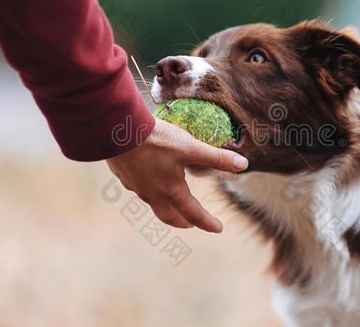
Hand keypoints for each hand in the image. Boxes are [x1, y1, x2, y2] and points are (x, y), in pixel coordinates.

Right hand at [106, 118, 248, 232]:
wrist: (116, 131)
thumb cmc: (156, 140)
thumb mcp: (191, 147)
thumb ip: (216, 157)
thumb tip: (243, 164)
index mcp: (171, 191)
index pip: (194, 213)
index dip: (208, 222)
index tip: (218, 228)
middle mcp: (153, 194)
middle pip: (169, 216)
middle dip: (183, 221)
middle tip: (192, 224)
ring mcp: (136, 187)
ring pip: (153, 204)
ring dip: (166, 207)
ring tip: (171, 202)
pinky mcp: (124, 176)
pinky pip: (140, 190)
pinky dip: (150, 191)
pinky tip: (149, 180)